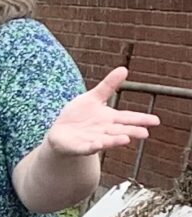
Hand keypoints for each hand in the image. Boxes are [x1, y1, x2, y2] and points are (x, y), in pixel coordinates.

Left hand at [44, 67, 159, 158]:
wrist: (60, 132)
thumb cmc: (79, 115)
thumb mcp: (93, 97)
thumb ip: (108, 86)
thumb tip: (124, 69)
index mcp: (110, 118)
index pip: (128, 118)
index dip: (141, 119)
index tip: (156, 121)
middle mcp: (105, 130)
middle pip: (120, 130)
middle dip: (132, 131)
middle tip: (145, 133)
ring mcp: (92, 139)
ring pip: (106, 140)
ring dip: (115, 141)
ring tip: (126, 139)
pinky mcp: (79, 147)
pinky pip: (87, 148)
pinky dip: (93, 146)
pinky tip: (97, 144)